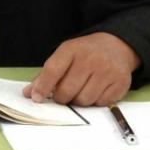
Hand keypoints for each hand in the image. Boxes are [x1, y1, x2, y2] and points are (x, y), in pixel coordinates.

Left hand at [22, 32, 140, 106]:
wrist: (117, 45)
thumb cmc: (85, 52)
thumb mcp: (65, 55)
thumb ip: (47, 74)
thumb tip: (29, 93)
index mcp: (72, 49)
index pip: (53, 70)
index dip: (42, 86)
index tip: (36, 98)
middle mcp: (90, 59)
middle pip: (67, 90)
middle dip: (61, 97)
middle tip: (63, 94)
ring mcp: (107, 71)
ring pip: (83, 101)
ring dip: (78, 101)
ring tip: (81, 90)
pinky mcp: (120, 83)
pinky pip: (100, 104)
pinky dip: (95, 102)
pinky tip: (96, 90)